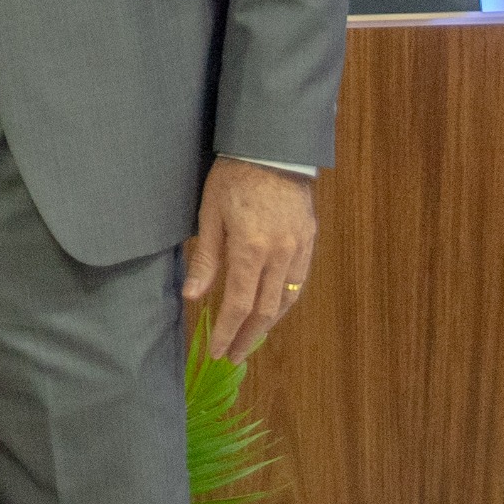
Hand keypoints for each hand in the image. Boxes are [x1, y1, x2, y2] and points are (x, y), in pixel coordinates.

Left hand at [181, 158, 316, 362]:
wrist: (273, 147)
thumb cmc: (233, 177)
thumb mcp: (210, 213)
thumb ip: (205, 258)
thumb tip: (193, 297)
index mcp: (251, 249)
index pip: (239, 304)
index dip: (228, 332)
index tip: (218, 352)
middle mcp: (279, 254)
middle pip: (265, 309)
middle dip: (247, 337)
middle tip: (233, 356)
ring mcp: (298, 248)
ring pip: (287, 299)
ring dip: (268, 324)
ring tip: (250, 339)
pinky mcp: (309, 240)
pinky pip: (300, 281)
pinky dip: (285, 302)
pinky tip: (273, 309)